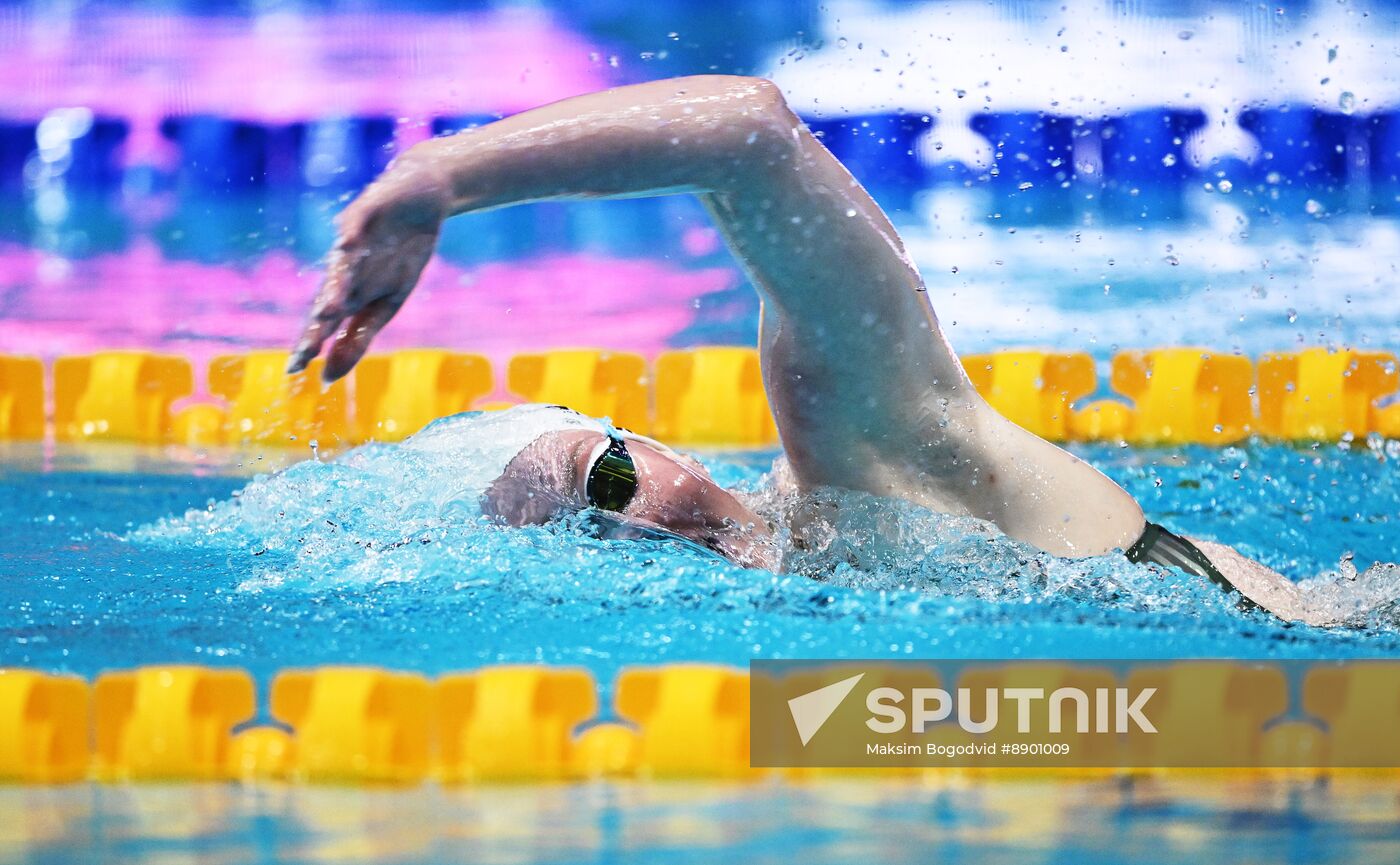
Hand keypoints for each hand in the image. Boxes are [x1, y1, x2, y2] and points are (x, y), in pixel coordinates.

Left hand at [288, 156, 450, 380]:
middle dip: (318, 325)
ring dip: (335, 287)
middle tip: (304, 353)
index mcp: (352, 293)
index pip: (326, 323)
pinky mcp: (366, 211)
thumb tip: (329, 377)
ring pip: (341, 266)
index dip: (312, 345)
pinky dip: (352, 234)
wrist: (422, 198)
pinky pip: (356, 223)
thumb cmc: (403, 251)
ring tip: (327, 312)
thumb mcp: (389, 302)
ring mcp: (355, 240)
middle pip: (329, 299)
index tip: (296, 372)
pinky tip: (346, 245)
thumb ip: (360, 336)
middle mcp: (347, 269)